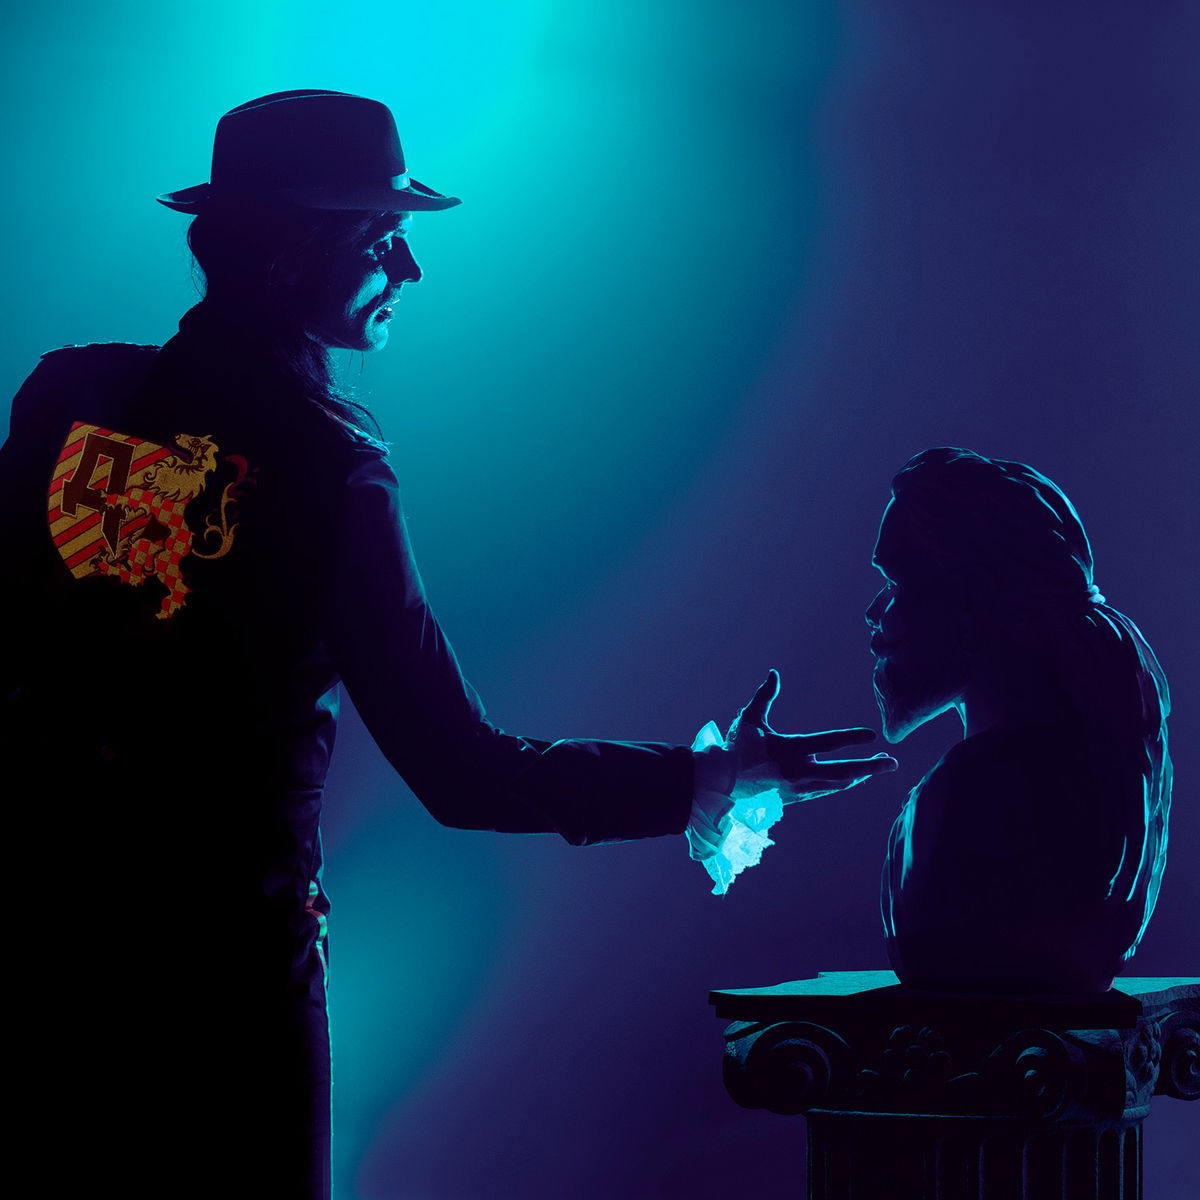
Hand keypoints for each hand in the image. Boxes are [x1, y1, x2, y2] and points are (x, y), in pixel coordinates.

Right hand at [726, 669, 897, 803]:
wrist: (721, 784)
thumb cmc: (736, 748)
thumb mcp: (749, 719)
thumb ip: (765, 696)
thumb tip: (774, 672)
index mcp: (789, 749)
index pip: (828, 742)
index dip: (851, 738)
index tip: (872, 735)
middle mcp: (799, 770)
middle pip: (844, 771)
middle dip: (871, 767)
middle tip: (892, 762)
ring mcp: (800, 787)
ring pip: (839, 783)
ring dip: (861, 774)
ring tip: (878, 766)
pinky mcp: (797, 797)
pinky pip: (827, 789)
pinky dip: (844, 782)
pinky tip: (854, 776)